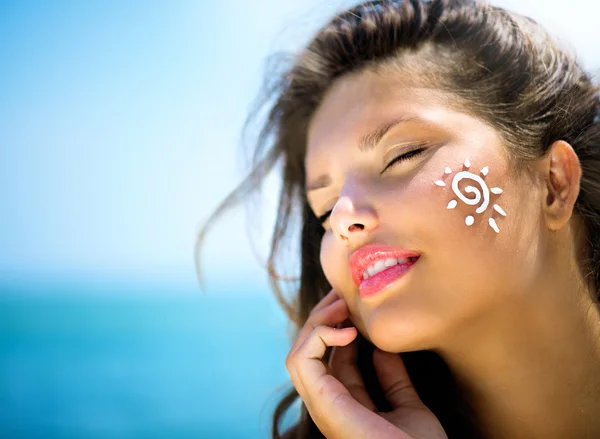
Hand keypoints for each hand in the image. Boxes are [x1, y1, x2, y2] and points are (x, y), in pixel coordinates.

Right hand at [285, 289, 447, 438]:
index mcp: (343, 405)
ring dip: (316, 322)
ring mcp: (322, 406)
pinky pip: (301, 362)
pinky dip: (317, 338)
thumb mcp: (407, 406)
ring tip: (341, 305)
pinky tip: (346, 330)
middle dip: (322, 318)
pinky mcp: (324, 405)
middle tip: (342, 295)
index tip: (355, 306)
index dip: (337, 328)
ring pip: (297, 353)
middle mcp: (327, 405)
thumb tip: (382, 350)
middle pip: (308, 352)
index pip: (327, 359)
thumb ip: (393, 380)